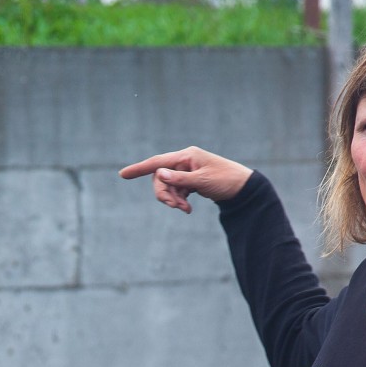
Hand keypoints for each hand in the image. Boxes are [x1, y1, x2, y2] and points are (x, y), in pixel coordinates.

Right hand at [118, 146, 252, 214]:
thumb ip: (180, 179)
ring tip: (185, 210)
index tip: (123, 175)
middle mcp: (184, 161)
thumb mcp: (203, 180)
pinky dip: (178, 200)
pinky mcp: (190, 180)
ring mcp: (186, 170)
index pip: (158, 162)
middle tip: (175, 207)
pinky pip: (176, 190)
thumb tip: (160, 175)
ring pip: (168, 186)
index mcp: (186, 156)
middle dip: (164, 194)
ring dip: (172, 200)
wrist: (242, 188)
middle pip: (160, 177)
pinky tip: (187, 209)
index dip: (139, 168)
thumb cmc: (225, 180)